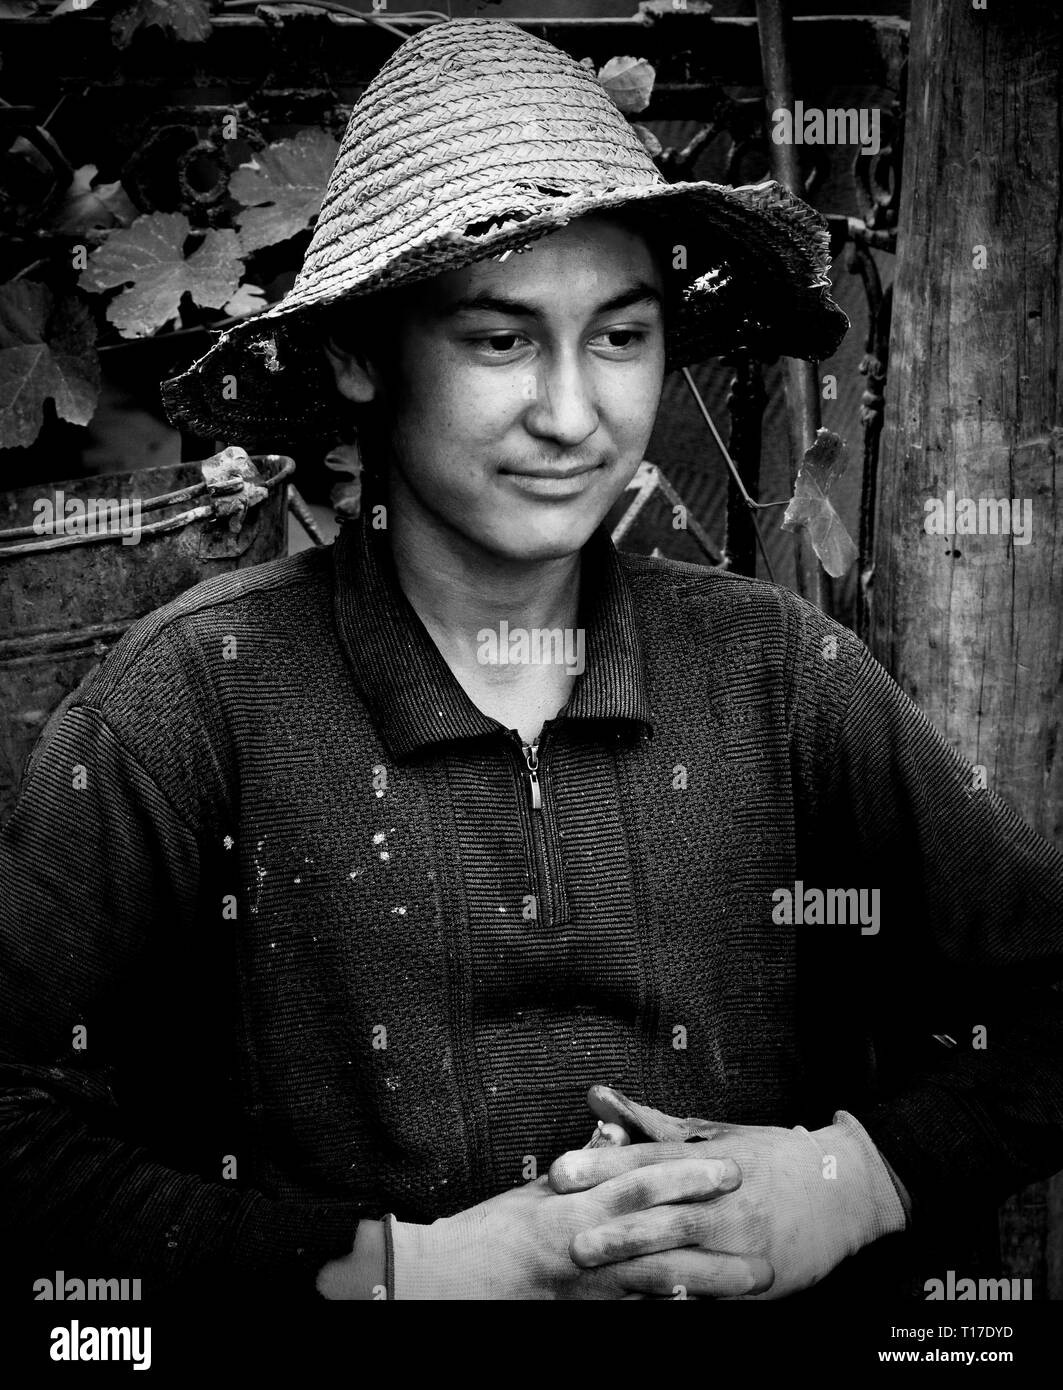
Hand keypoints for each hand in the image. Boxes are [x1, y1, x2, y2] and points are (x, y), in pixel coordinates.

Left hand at [546, 1086, 907, 1299]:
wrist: (847, 1191)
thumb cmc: (771, 1158)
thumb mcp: (715, 1134)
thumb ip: (652, 1123)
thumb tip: (597, 1096)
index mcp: (714, 1159)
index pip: (650, 1160)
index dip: (604, 1166)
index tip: (561, 1172)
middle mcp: (729, 1200)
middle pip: (664, 1214)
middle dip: (615, 1228)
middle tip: (570, 1238)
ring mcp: (745, 1244)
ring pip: (686, 1258)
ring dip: (637, 1266)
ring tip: (597, 1272)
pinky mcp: (758, 1280)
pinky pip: (712, 1293)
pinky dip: (678, 1297)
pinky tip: (645, 1300)